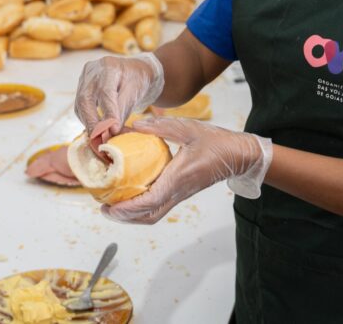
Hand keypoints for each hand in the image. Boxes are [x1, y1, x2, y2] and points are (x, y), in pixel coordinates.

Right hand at [74, 54, 164, 138]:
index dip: (108, 113)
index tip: (113, 130)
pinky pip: (80, 105)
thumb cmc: (137, 80)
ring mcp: (84, 77)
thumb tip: (112, 131)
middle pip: (85, 98)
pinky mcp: (81, 85)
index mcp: (109, 67)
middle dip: (91, 121)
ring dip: (88, 122)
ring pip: (80, 103)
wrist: (133, 70)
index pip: (106, 93)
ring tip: (98, 137)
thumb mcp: (135, 92)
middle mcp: (92, 70)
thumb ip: (123, 110)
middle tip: (99, 139)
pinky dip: (87, 118)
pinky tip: (95, 127)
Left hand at [101, 117, 272, 224]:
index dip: (129, 207)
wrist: (238, 155)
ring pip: (153, 215)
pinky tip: (130, 195)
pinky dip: (141, 208)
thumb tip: (133, 125)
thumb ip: (160, 126)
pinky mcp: (180, 193)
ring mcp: (180, 194)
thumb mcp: (188, 128)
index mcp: (179, 177)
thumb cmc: (216, 142)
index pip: (151, 200)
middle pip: (149, 216)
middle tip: (105, 208)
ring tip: (113, 205)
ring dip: (132, 215)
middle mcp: (178, 191)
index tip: (111, 206)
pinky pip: (158, 207)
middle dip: (125, 216)